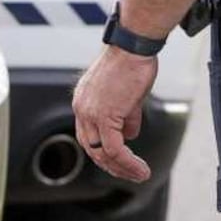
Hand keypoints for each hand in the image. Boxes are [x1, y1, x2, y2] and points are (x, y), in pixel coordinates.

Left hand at [72, 45, 158, 182]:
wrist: (133, 47)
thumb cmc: (132, 61)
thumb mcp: (128, 93)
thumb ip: (127, 115)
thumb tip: (130, 133)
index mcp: (83, 101)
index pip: (88, 134)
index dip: (103, 149)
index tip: (118, 158)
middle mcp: (82, 109)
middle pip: (90, 148)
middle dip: (110, 165)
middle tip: (128, 173)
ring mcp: (91, 113)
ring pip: (101, 152)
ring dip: (121, 167)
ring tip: (138, 174)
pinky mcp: (105, 116)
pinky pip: (114, 148)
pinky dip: (127, 162)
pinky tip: (139, 167)